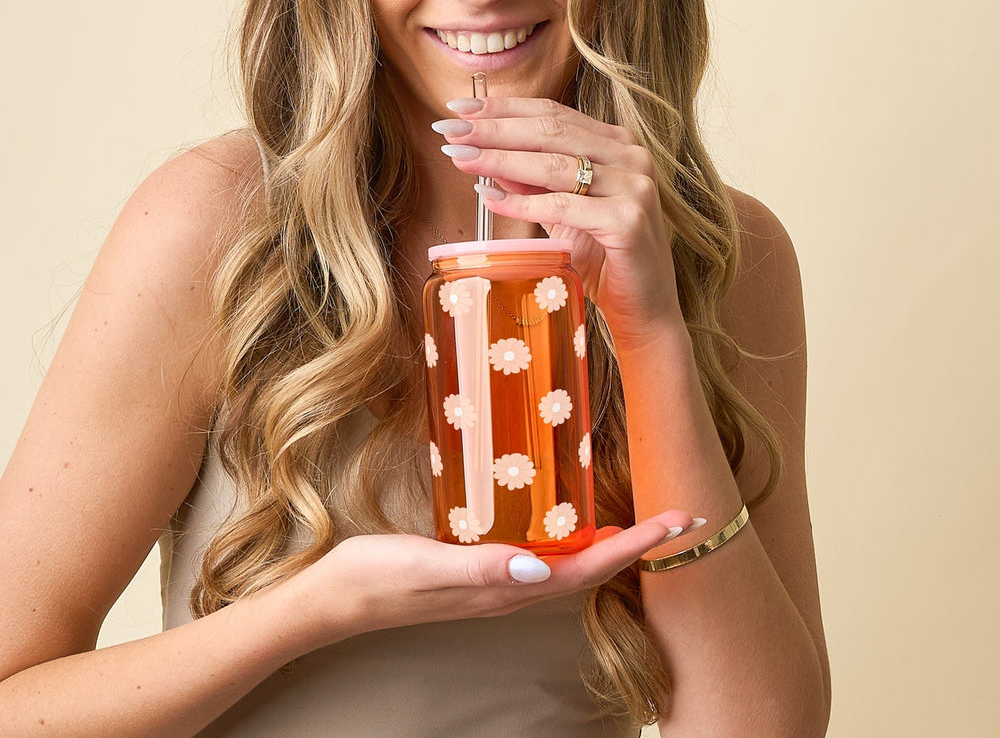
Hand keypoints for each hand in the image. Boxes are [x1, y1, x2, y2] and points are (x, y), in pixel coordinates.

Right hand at [293, 510, 692, 642]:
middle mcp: (512, 587)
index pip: (588, 569)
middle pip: (592, 568)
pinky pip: (541, 554)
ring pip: (571, 563)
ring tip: (642, 517)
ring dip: (612, 543)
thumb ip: (481, 568)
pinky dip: (571, 538)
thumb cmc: (378, 579)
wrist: (337, 598)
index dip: (636, 546)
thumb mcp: (426, 567)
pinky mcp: (480, 567)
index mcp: (508, 587)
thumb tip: (542, 568)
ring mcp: (497, 579)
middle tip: (680, 515)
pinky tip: (569, 519)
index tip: (678, 521)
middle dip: (639, 544)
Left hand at [433, 96, 682, 341]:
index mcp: (617, 144)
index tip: (458, 106)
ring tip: (459, 158)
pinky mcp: (628, 220)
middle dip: (493, 128)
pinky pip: (562, 206)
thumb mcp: (561, 210)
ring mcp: (634, 186)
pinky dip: (522, 204)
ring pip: (554, 165)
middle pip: (550, 131)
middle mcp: (631, 156)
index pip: (552, 112)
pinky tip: (489, 199)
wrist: (643, 308)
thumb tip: (483, 152)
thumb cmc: (602, 257)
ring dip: (499, 159)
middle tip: (449, 128)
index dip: (503, 107)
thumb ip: (530, 180)